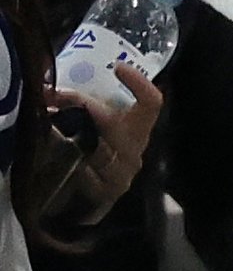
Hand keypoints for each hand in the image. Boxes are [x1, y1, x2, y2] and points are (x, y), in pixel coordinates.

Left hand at [48, 61, 162, 219]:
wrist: (84, 202)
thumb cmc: (91, 154)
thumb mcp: (93, 126)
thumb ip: (77, 103)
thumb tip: (44, 75)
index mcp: (137, 129)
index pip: (151, 104)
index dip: (139, 84)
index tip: (118, 68)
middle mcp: (134, 150)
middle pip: (111, 121)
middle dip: (79, 104)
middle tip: (52, 94)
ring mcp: (122, 173)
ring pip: (93, 145)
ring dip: (65, 130)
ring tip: (44, 118)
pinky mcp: (106, 193)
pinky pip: (84, 171)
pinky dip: (64, 158)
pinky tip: (49, 151)